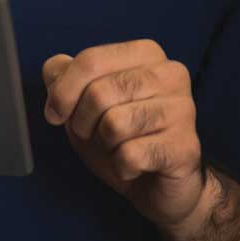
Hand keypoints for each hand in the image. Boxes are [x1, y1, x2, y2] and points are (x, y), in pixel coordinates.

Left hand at [42, 40, 204, 230]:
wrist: (158, 187)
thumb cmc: (120, 136)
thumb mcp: (82, 103)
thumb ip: (63, 78)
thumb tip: (54, 69)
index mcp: (145, 53)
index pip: (90, 60)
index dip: (62, 92)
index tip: (55, 114)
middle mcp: (170, 74)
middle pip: (99, 93)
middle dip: (82, 122)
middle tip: (93, 135)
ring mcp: (183, 109)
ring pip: (114, 124)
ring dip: (105, 144)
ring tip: (118, 147)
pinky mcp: (186, 147)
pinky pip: (131, 155)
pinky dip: (121, 166)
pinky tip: (135, 166)